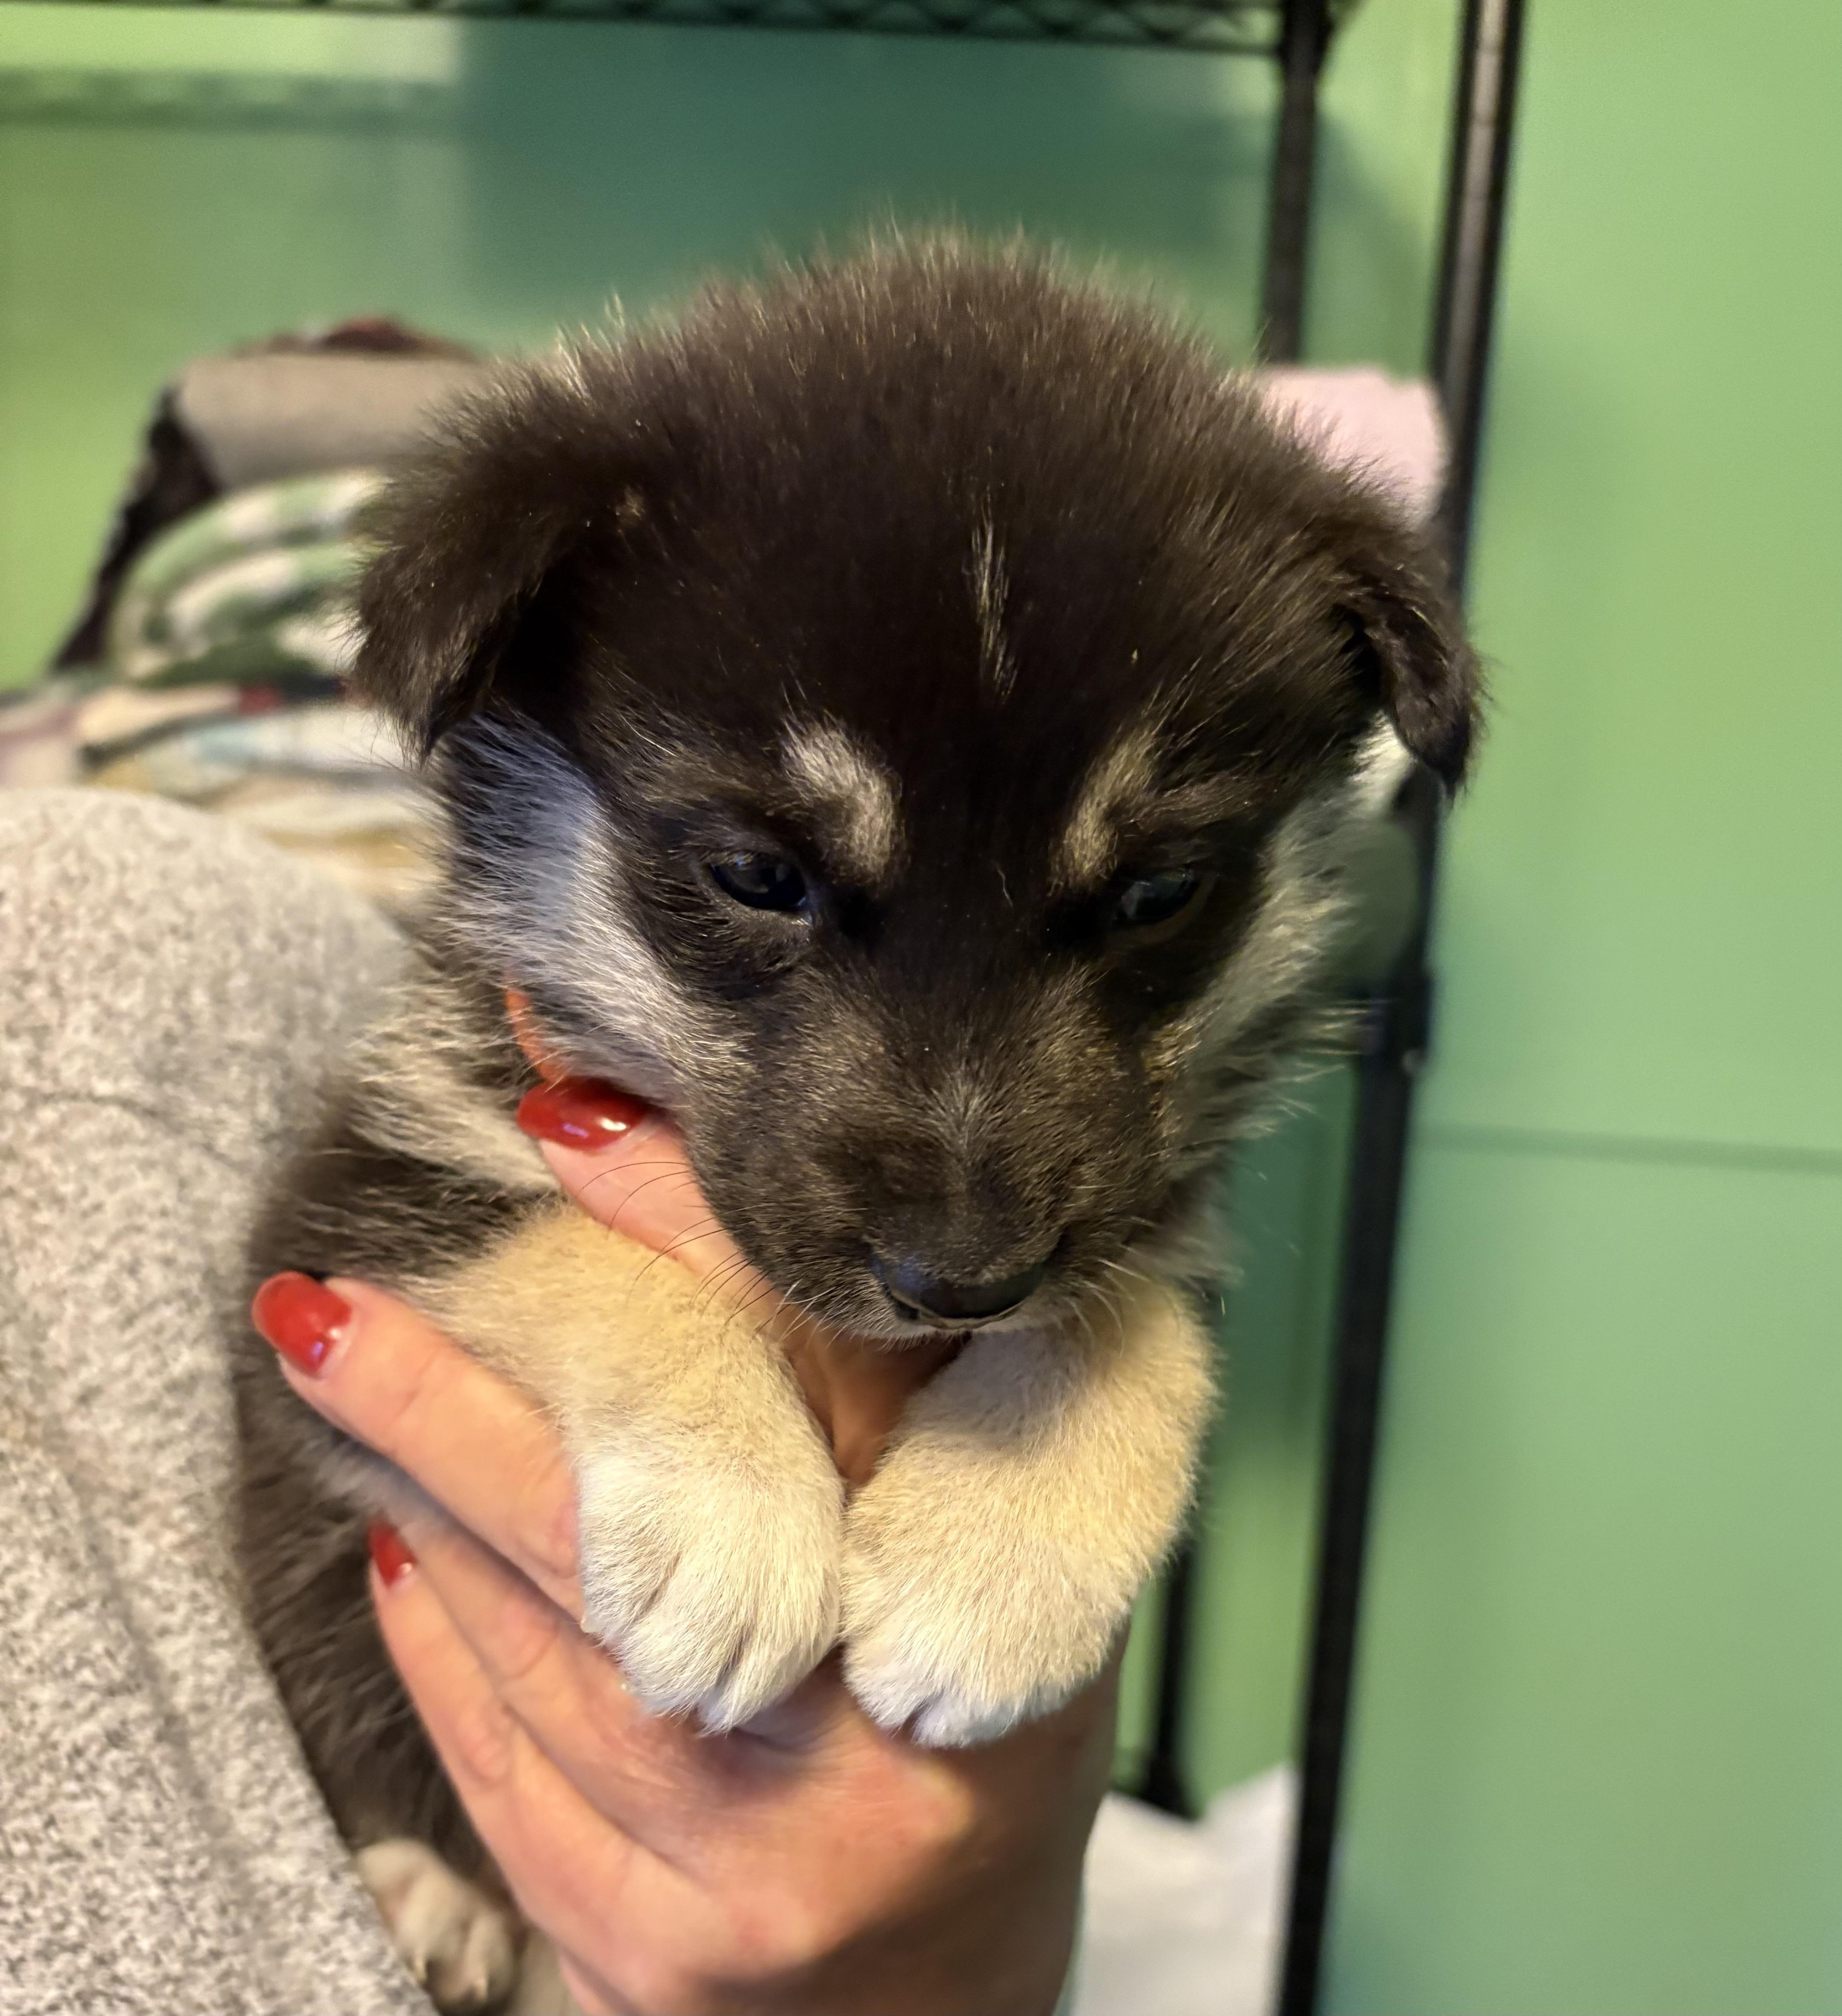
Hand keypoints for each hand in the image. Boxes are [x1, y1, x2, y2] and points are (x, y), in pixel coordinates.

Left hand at [262, 1095, 1114, 2014]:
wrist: (940, 1989)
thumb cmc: (973, 1729)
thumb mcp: (1000, 1550)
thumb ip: (905, 1403)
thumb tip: (725, 1206)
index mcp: (998, 1603)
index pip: (834, 1375)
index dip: (692, 1234)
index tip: (565, 1117)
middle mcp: (876, 1750)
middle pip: (644, 1530)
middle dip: (466, 1408)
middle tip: (327, 1301)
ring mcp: (757, 1870)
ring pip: (550, 1651)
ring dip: (429, 1504)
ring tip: (339, 1376)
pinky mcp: (652, 1954)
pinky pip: (509, 1777)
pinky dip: (440, 1646)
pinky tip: (396, 1552)